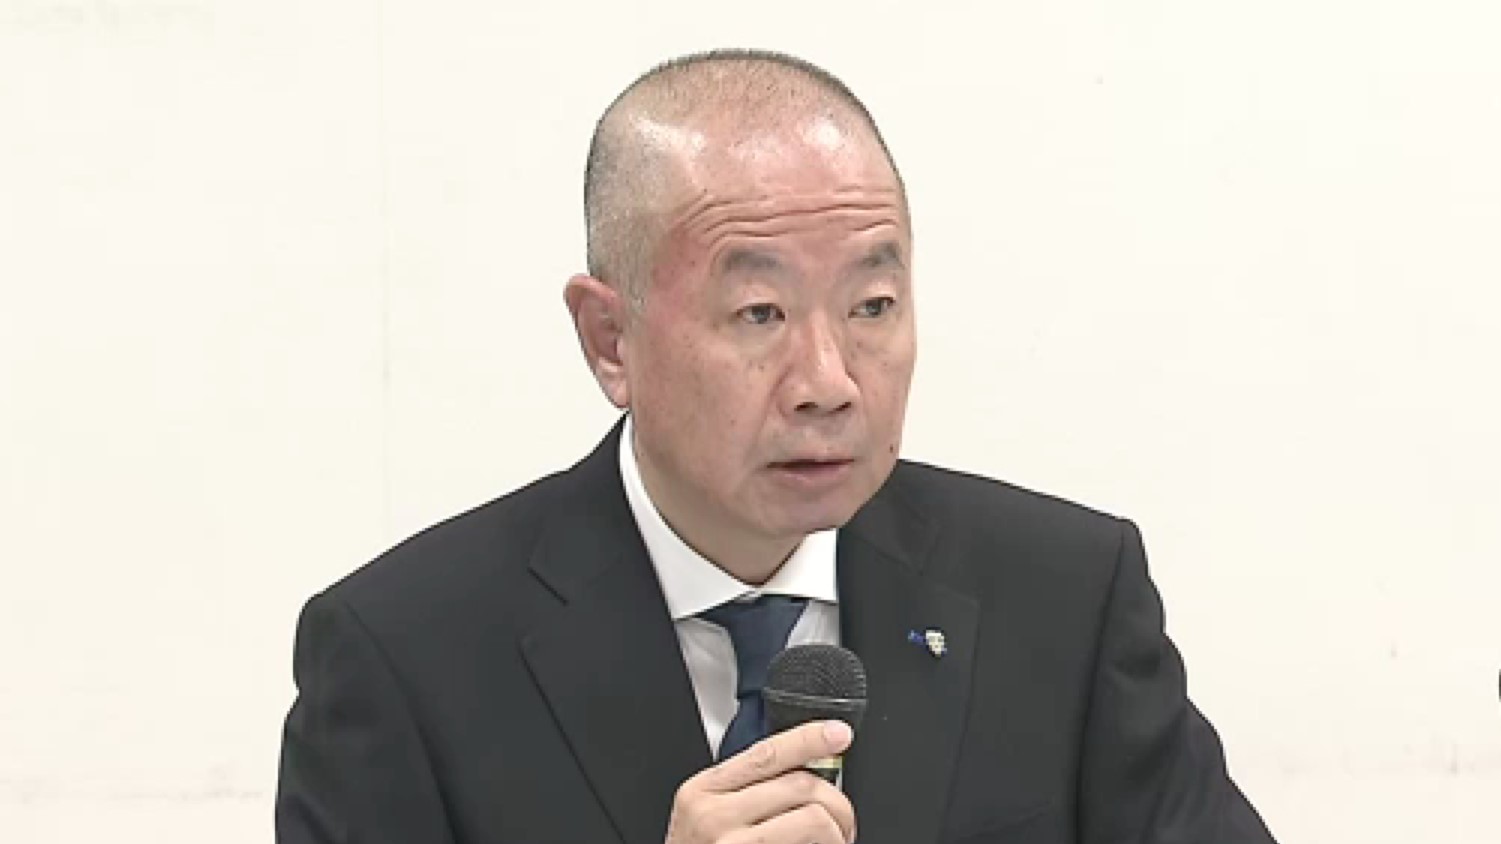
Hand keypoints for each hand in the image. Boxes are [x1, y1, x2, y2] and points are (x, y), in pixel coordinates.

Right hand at [665, 720, 856, 843]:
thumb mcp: (705, 815)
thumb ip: (744, 790)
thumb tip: (804, 771)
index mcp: (702, 792)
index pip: (766, 753)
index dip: (808, 739)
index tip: (838, 734)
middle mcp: (714, 817)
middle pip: (800, 785)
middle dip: (837, 803)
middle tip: (843, 823)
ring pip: (814, 819)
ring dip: (837, 833)